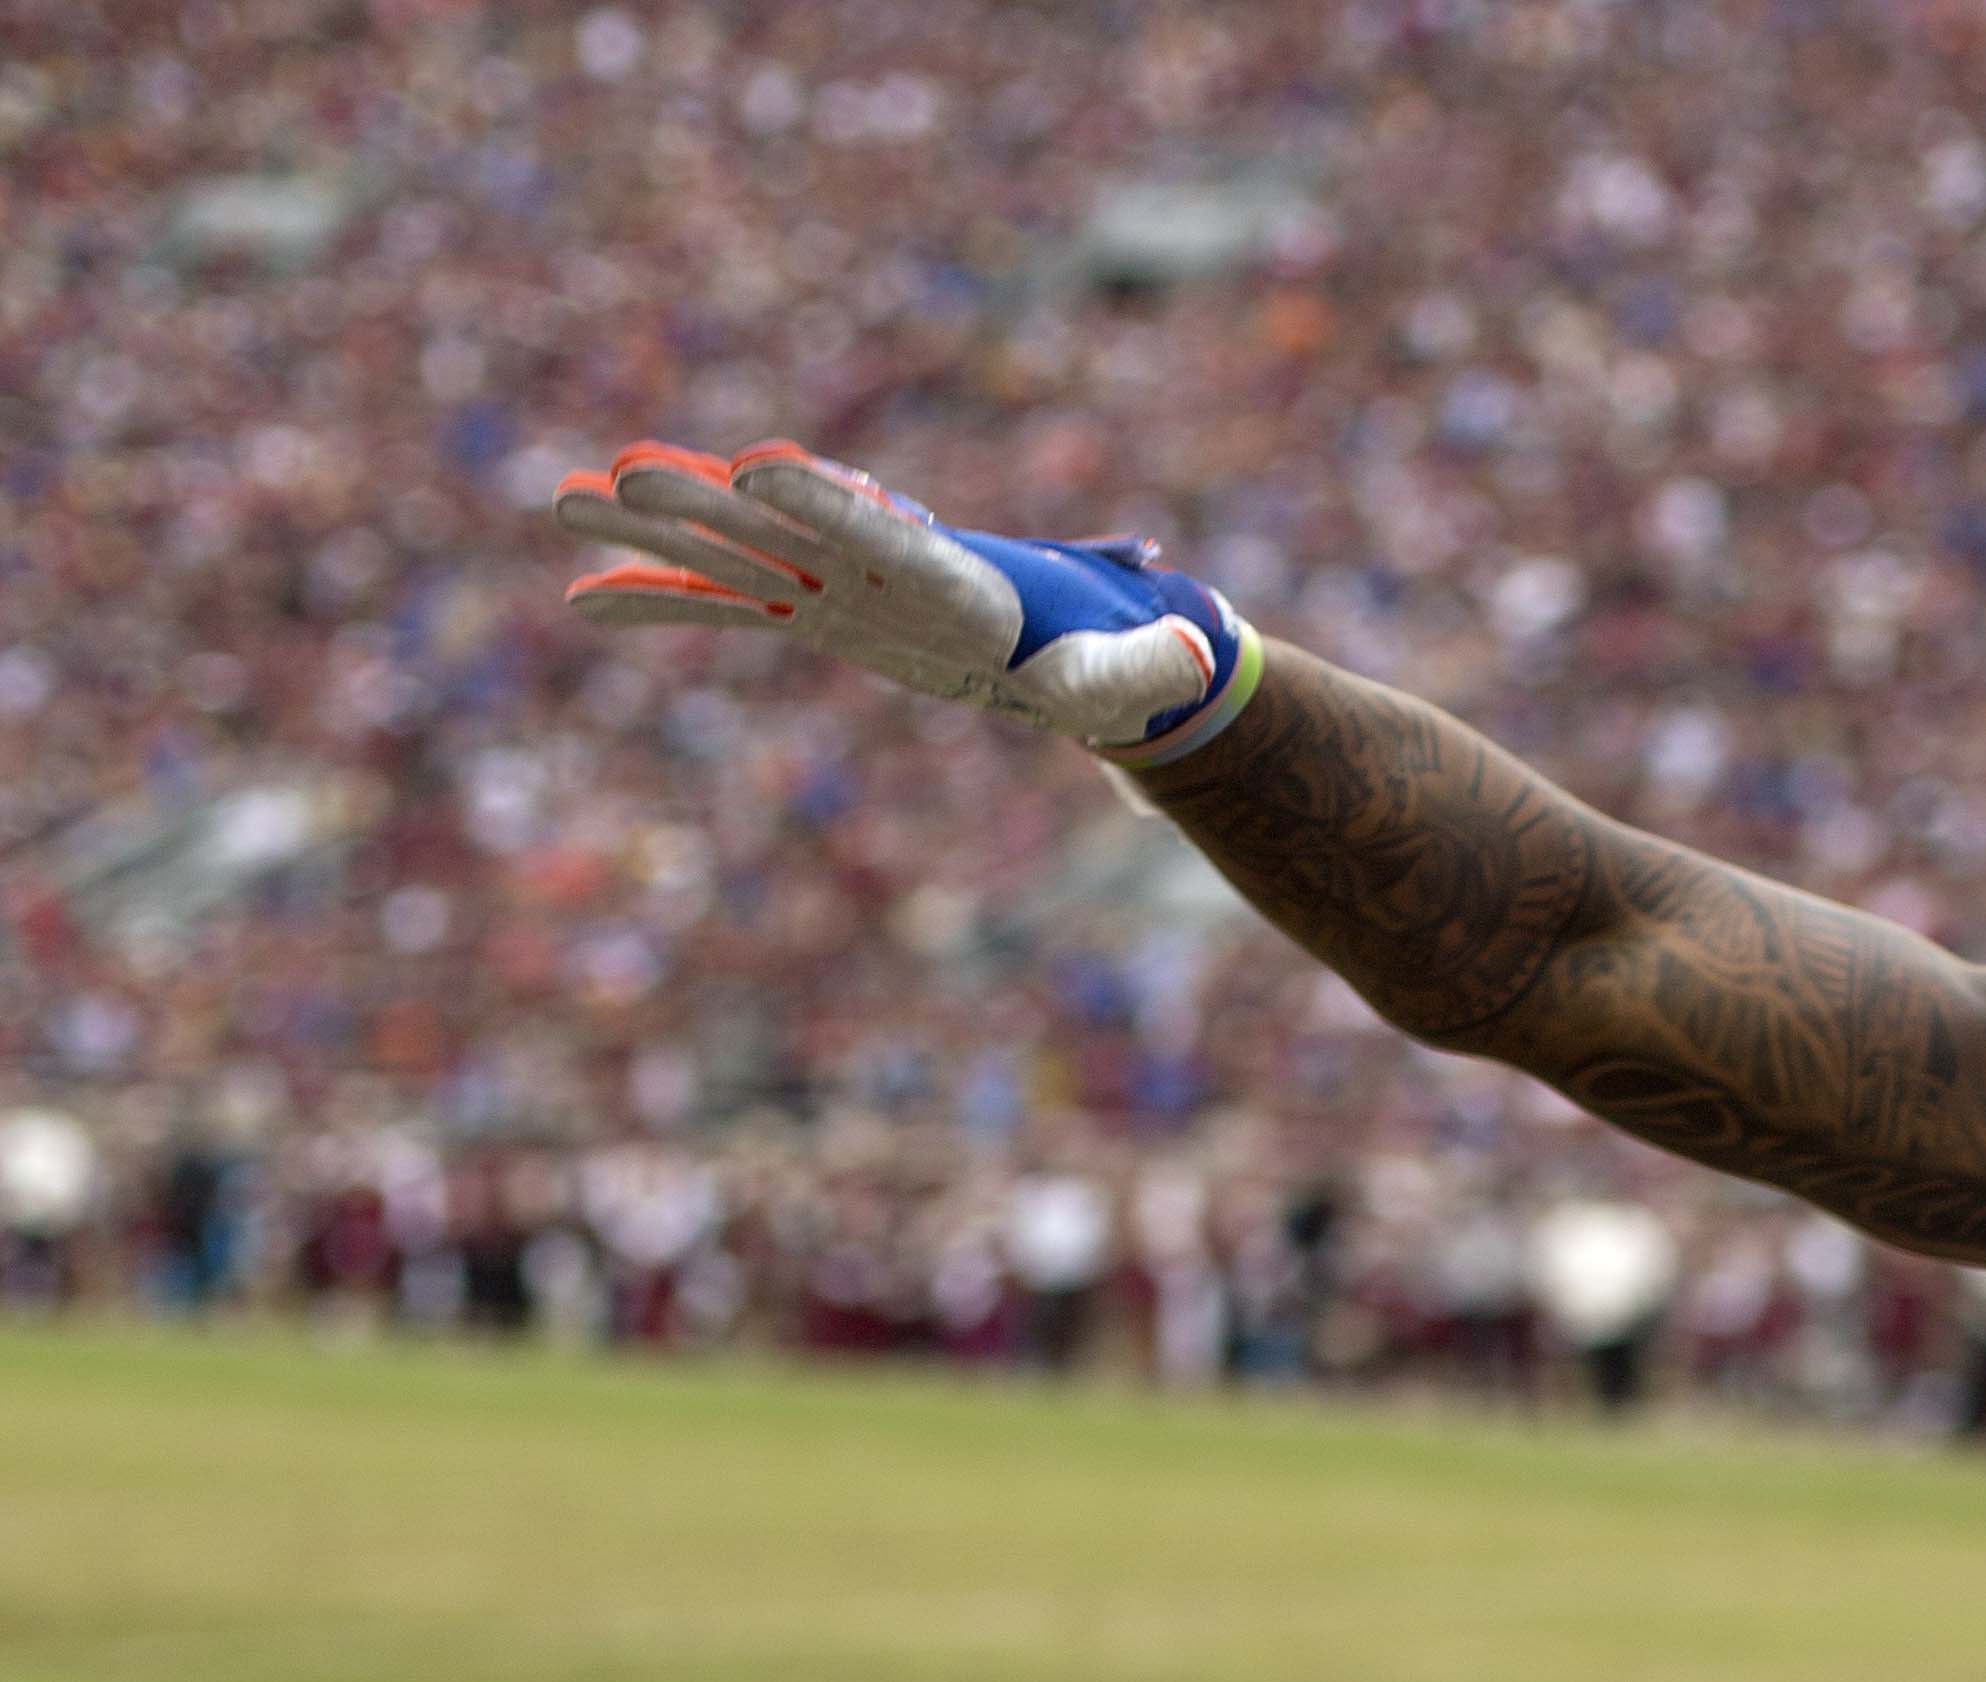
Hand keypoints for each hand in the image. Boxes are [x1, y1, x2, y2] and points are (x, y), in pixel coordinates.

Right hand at [552, 440, 1260, 762]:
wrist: (1071, 655)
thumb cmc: (1102, 664)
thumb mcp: (1128, 675)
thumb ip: (1150, 663)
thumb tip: (1197, 651)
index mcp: (940, 574)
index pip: (872, 532)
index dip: (820, 503)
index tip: (757, 470)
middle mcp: (873, 565)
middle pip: (777, 528)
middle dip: (703, 505)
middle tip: (622, 474)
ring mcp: (833, 587)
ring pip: (730, 555)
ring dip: (650, 536)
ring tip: (558, 502)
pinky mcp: (813, 615)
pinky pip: (723, 612)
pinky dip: (658, 607)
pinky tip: (582, 601)